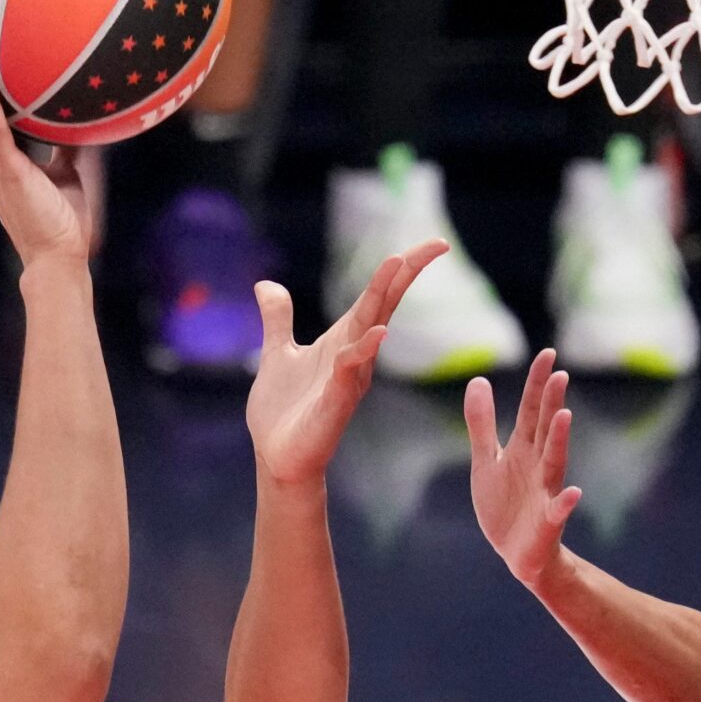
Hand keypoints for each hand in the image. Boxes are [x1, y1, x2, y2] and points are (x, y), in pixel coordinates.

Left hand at [247, 240, 442, 486]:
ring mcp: (348, 379)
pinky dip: (362, 353)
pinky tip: (376, 335)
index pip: (377, 298)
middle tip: (434, 244)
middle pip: (383, 305)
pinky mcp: (334, 404)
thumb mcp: (277, 353)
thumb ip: (277, 319)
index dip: (401, 270)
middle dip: (405, 273)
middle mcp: (354, 356)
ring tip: (398, 265)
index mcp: (344, 341)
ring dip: (383, 298)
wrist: (278, 457)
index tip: (432, 244)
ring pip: (370, 332)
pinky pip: (350, 374)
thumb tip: (266, 284)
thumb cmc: (284, 411)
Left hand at [465, 349, 582, 591]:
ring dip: (559, 441)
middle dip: (551, 403)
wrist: (518, 554)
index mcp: (522, 450)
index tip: (548, 354)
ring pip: (554, 463)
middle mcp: (538, 466)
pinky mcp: (547, 523)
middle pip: (544, 430)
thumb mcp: (487, 461)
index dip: (538, 383)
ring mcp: (544, 493)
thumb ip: (482, 423)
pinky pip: (559, 511)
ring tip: (564, 417)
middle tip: (559, 374)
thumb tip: (478, 380)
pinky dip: (565, 503)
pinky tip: (573, 493)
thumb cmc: (505, 506)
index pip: (531, 410)